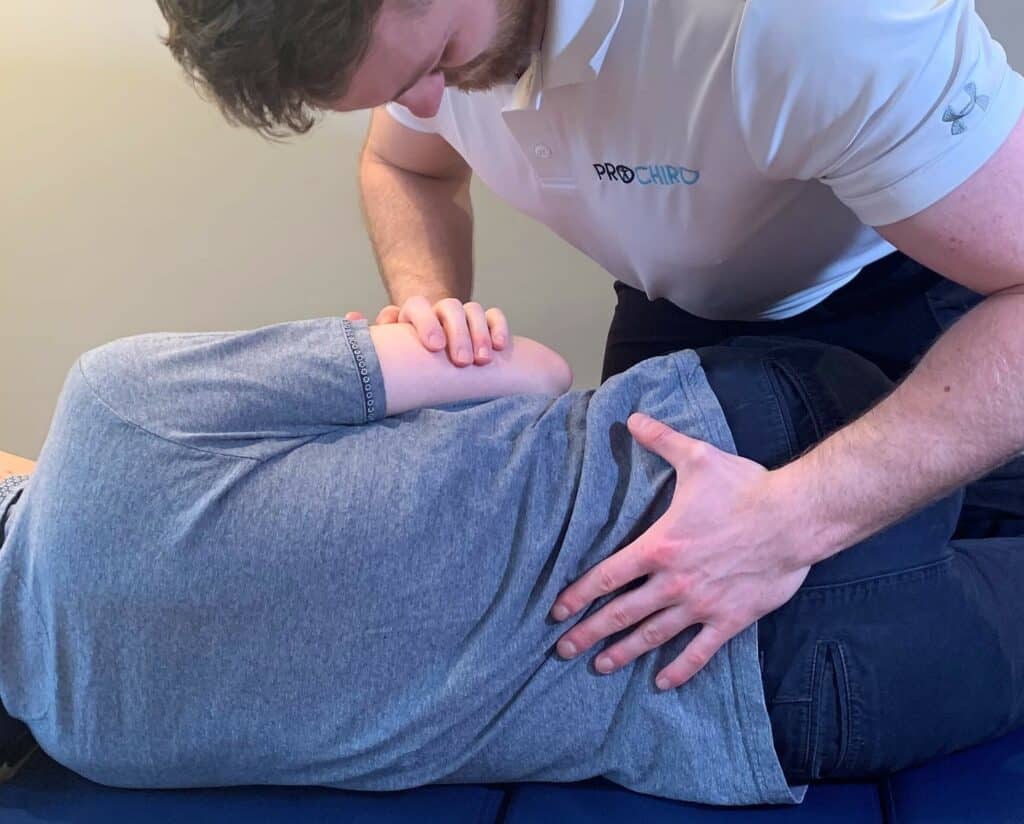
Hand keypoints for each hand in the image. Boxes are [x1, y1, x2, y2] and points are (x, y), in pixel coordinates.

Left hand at [345, 297, 509, 366]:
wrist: (436, 371)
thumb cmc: (407, 369)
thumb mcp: (390, 357)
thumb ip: (375, 339)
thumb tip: (352, 317)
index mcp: (412, 317)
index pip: (417, 306)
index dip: (425, 323)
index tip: (433, 348)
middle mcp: (437, 313)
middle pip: (449, 307)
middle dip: (457, 333)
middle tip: (459, 362)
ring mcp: (462, 318)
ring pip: (472, 310)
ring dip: (478, 334)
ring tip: (480, 361)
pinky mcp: (485, 325)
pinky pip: (494, 316)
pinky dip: (498, 328)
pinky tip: (500, 348)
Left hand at [549, 412, 810, 690]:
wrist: (794, 518)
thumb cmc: (745, 487)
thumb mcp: (697, 457)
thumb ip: (661, 440)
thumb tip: (633, 417)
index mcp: (659, 547)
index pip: (607, 576)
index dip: (578, 595)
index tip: (557, 611)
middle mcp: (674, 582)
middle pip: (621, 613)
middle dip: (589, 633)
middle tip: (562, 650)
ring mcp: (701, 604)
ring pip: (653, 636)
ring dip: (624, 652)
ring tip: (600, 666)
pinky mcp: (729, 619)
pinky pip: (700, 651)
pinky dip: (681, 669)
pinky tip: (662, 683)